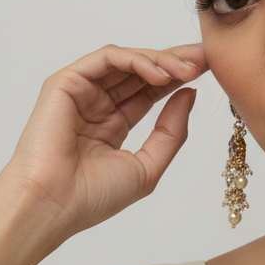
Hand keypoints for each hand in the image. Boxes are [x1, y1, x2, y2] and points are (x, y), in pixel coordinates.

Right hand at [3, 42, 207, 238]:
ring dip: (160, 60)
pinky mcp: (65, 82)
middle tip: (205, 58)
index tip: (209, 72)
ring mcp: (81, 92)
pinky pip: (106, 59)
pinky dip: (136, 61)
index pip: (150, 92)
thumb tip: (189, 94)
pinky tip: (160, 75)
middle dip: (175, 62)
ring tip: (188, 69)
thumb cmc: (93, 197)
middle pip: (141, 72)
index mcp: (113, 125)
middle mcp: (97, 105)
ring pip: (126, 61)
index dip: (178, 79)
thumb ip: (171, 131)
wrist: (54, 205)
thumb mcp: (148, 166)